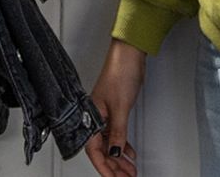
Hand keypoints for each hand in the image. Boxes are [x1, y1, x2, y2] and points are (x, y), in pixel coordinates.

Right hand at [84, 39, 147, 176]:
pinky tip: (129, 153)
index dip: (104, 168)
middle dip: (114, 167)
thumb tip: (115, 152)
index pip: (94, 150)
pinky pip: (117, 134)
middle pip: (102, 150)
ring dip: (120, 159)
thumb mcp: (120, 108)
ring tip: (130, 171)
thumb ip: (117, 132)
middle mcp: (95, 118)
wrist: (129, 55)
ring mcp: (105, 115)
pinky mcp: (115, 110)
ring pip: (110, 144)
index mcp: (90, 117)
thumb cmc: (120, 72)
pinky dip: (123, 145)